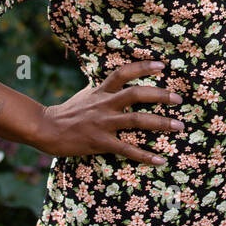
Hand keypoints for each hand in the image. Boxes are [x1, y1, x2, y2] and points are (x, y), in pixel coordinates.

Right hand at [35, 60, 183, 161]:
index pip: (123, 73)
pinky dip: (145, 156)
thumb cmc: (68, 111)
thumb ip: (103, 87)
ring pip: (136, 120)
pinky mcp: (100, 142)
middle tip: (179, 99)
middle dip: (160, 95)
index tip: (163, 65)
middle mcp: (104, 104)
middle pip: (135, 94)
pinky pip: (127, 149)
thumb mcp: (86, 94)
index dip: (143, 67)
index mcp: (101, 91)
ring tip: (179, 126)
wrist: (46, 129)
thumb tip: (116, 78)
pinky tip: (160, 160)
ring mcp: (103, 123)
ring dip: (161, 123)